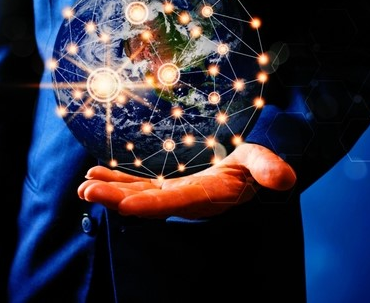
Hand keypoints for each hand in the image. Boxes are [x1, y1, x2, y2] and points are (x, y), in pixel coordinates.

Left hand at [77, 143, 295, 218]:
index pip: (178, 203)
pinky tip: (95, 175)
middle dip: (117, 198)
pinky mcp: (168, 187)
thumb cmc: (255, 168)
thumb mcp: (264, 162)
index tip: (125, 206)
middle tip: (86, 190)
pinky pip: (138, 185)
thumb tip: (286, 178)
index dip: (153, 206)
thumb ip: (270, 168)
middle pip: (149, 202)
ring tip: (83, 185)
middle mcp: (186, 200)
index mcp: (209, 196)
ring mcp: (174, 195)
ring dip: (111, 190)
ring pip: (138, 195)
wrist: (248, 176)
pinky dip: (117, 181)